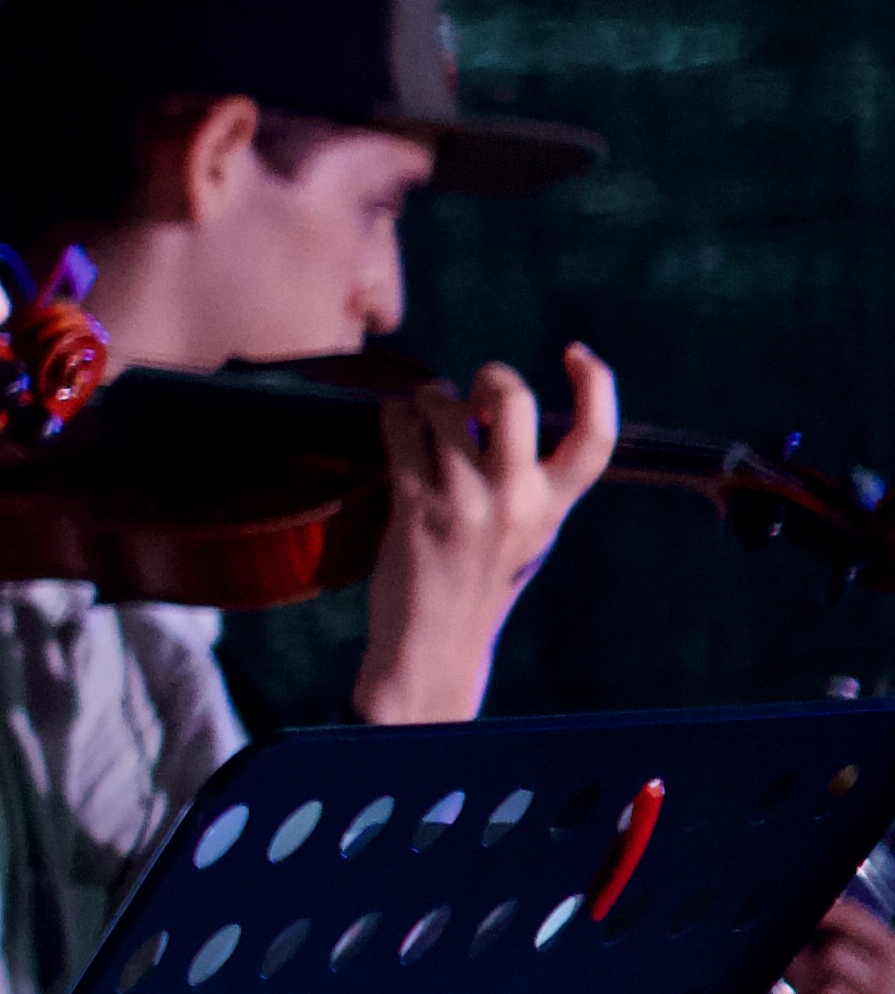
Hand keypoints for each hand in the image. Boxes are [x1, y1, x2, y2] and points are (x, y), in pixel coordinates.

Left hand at [354, 350, 620, 726]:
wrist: (435, 641)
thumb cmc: (480, 578)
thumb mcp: (529, 532)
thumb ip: (530, 477)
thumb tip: (500, 408)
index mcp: (554, 506)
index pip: (597, 438)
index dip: (597, 384)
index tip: (576, 352)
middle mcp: (516, 500)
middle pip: (514, 400)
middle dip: (491, 376)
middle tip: (473, 391)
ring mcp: (464, 501)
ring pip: (445, 406)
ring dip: (429, 398)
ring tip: (424, 416)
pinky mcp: (414, 504)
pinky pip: (400, 427)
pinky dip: (396, 414)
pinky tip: (399, 426)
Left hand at [754, 898, 894, 993]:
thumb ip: (801, 980)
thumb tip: (778, 932)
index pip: (884, 943)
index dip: (851, 915)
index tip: (812, 900)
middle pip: (885, 951)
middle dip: (842, 926)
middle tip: (800, 924)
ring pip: (871, 979)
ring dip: (824, 966)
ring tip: (791, 980)